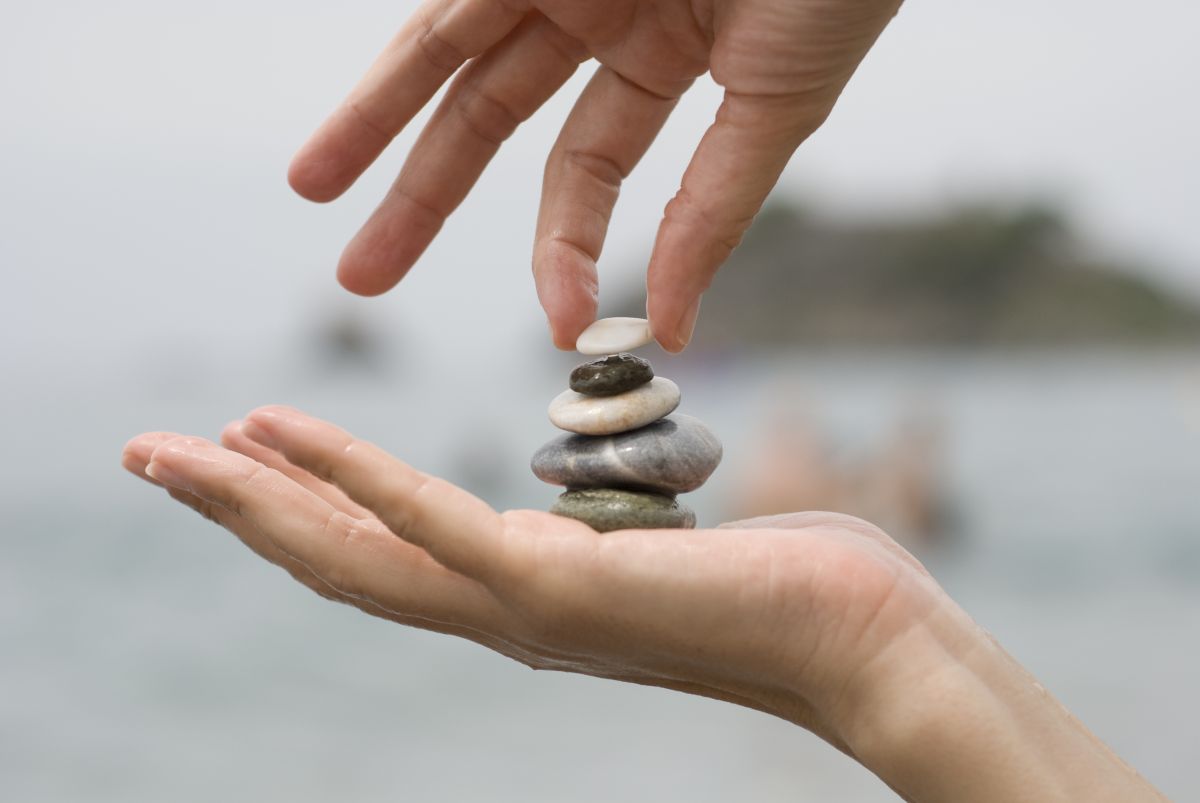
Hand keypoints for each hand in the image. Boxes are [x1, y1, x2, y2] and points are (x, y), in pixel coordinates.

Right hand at [122, 406, 1163, 801]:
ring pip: (354, 555)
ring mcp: (523, 610)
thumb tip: (580, 509)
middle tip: (150, 456)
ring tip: (172, 452)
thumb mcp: (654, 545)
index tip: (245, 453)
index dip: (301, 508)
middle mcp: (503, 617)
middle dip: (237, 512)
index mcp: (524, 599)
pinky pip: (430, 523)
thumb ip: (595, 533)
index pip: (386, 555)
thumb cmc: (780, 584)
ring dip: (253, 501)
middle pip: (338, 564)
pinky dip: (348, 475)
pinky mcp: (557, 587)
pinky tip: (278, 433)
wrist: (865, 640)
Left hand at [288, 0, 902, 350]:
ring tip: (310, 185)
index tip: (559, 322)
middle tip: (359, 277)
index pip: (584, 170)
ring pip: (443, 47)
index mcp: (660, 58)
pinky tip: (357, 102)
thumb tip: (674, 331)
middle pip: (487, 116)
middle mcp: (597, 14)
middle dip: (422, 196)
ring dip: (372, 117)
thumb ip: (715, 210)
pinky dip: (405, 51)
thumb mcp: (777, 105)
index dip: (566, 249)